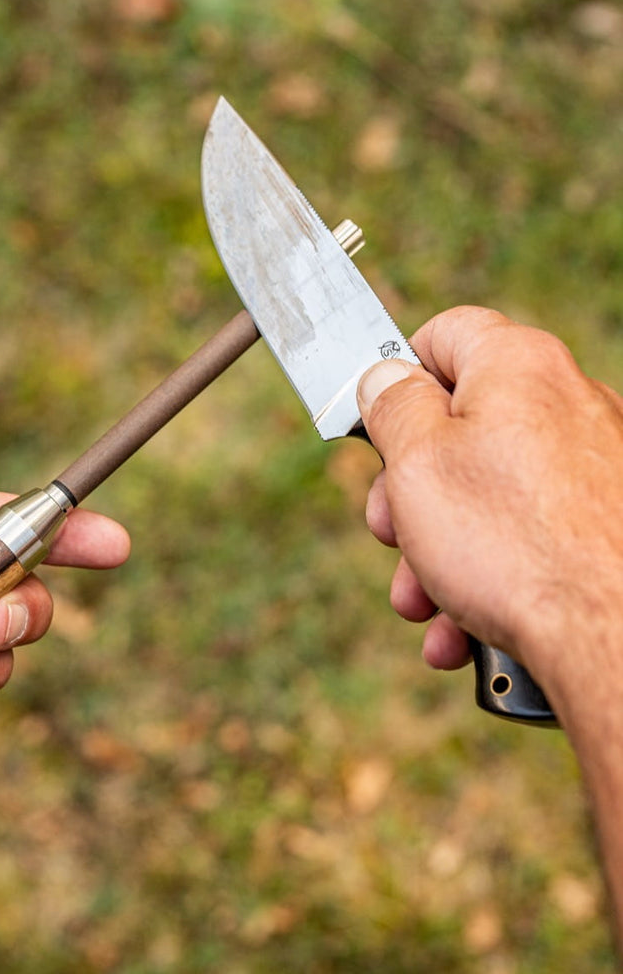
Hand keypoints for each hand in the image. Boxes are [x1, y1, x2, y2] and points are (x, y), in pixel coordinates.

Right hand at [355, 306, 622, 721]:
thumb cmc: (514, 544)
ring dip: (438, 551)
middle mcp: (568, 403)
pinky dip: (489, 576)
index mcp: (518, 366)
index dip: (397, 376)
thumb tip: (386, 376)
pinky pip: (530, 536)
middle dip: (409, 493)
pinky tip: (462, 629)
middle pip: (460, 428)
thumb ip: (391, 405)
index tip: (374, 425)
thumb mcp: (416, 461)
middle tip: (390, 533)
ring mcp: (597, 465)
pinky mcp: (609, 521)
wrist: (615, 638)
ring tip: (423, 604)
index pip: (443, 335)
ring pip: (489, 495)